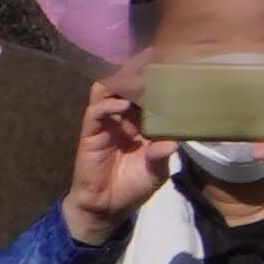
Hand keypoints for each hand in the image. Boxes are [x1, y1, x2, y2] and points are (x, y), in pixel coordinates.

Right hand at [62, 68, 166, 238]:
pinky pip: (95, 114)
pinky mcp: (90, 135)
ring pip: (107, 92)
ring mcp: (105, 124)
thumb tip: (172, 143)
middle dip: (138, 70)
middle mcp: (123, 118)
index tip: (172, 61)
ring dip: (120, 82)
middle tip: (153, 56)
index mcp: (141, 123)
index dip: (156, 78)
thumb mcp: (156, 171)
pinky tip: (120, 105)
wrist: (108, 207)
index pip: (147, 93)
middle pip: (126, 85)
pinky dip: (107, 106)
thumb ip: (161, 155)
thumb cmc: (133, 186)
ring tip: (137, 75)